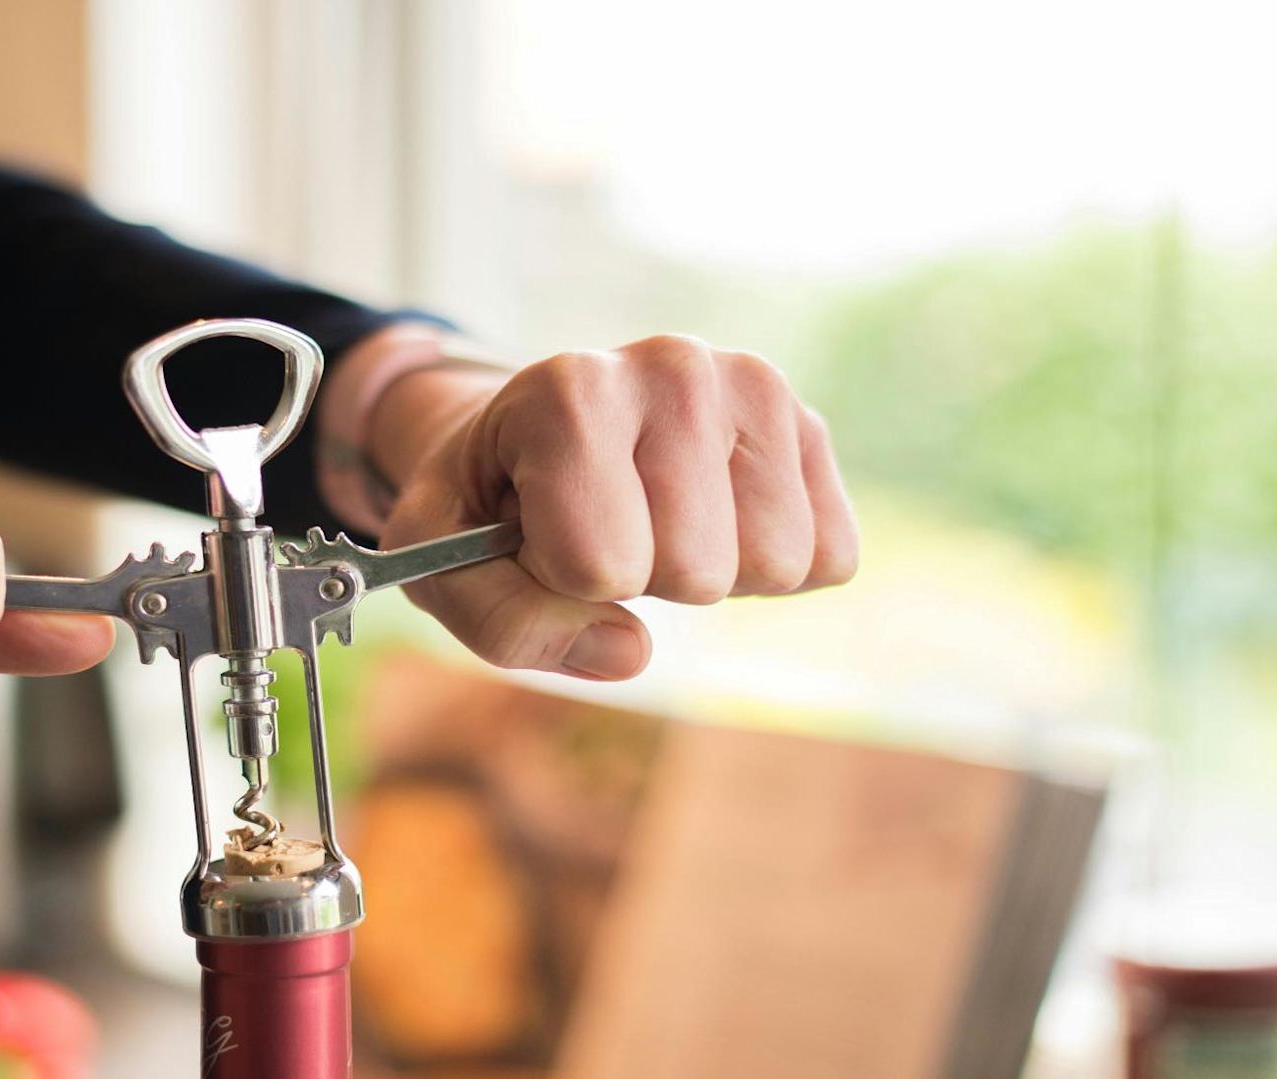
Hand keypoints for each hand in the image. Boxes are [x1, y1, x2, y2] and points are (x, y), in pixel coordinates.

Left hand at [358, 332, 856, 680]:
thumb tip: (631, 653)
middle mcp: (672, 367)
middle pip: (696, 572)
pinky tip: (715, 521)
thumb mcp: (445, 563)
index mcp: (569, 390)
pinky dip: (772, 570)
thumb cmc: (491, 502)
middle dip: (644, 581)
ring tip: (657, 520)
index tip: (540, 531)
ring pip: (776, 564)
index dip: (565, 582)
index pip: (602, 565)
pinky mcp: (807, 422)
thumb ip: (506, 622)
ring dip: (714, 575)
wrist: (539, 430)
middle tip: (604, 527)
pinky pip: (831, 555)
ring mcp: (752, 386)